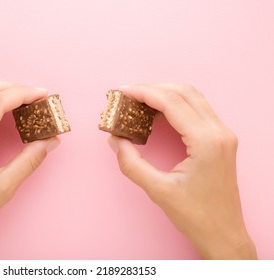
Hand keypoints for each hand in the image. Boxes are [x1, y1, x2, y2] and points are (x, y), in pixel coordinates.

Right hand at [108, 84, 256, 258]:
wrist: (223, 234)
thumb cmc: (196, 216)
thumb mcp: (158, 190)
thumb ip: (131, 163)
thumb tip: (115, 140)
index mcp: (206, 142)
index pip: (172, 102)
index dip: (144, 92)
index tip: (122, 91)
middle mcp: (219, 132)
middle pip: (184, 92)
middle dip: (153, 89)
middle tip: (128, 95)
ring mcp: (223, 134)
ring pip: (193, 98)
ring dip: (165, 94)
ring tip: (139, 101)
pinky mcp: (221, 139)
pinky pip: (197, 111)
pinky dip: (175, 106)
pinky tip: (157, 115)